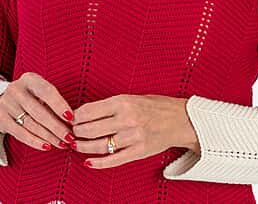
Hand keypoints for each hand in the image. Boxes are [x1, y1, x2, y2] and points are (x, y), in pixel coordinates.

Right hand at [0, 72, 75, 150]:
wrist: (2, 96)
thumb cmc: (31, 92)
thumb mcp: (40, 88)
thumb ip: (53, 98)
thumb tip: (72, 117)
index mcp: (30, 79)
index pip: (47, 92)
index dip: (60, 105)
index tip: (71, 117)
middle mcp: (16, 91)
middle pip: (39, 112)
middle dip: (57, 127)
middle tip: (70, 137)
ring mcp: (6, 105)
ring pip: (31, 125)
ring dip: (49, 136)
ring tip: (62, 143)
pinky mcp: (1, 120)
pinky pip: (20, 134)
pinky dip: (35, 141)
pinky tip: (47, 146)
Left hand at [70, 94, 199, 168]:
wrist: (182, 119)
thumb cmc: (159, 106)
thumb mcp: (135, 97)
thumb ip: (114, 105)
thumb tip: (89, 112)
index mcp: (124, 102)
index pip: (90, 110)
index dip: (77, 116)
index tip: (73, 118)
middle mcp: (127, 119)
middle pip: (90, 129)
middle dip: (77, 132)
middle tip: (73, 132)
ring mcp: (133, 136)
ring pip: (99, 145)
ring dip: (83, 147)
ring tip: (77, 145)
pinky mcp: (138, 151)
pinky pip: (113, 160)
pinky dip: (98, 163)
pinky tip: (89, 162)